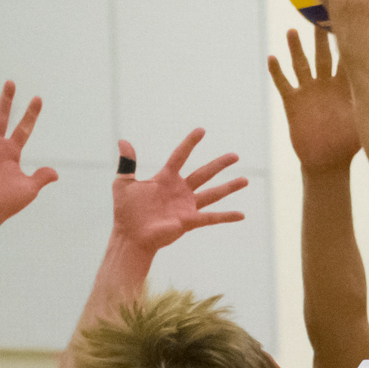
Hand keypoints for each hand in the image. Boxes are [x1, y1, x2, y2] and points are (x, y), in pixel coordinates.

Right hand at [0, 77, 58, 230]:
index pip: (23, 129)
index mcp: (12, 154)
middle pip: (3, 117)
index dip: (31, 114)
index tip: (38, 98)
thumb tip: (55, 172)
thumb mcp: (29, 189)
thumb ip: (40, 177)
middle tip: (11, 82)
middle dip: (6, 100)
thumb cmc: (5, 204)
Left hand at [114, 128, 247, 252]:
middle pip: (204, 173)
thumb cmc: (126, 212)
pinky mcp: (189, 221)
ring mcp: (186, 206)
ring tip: (245, 180)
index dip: (190, 143)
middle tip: (235, 155)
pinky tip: (242, 215)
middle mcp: (180, 190)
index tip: (201, 131)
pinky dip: (227, 216)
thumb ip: (127, 164)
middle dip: (220, 164)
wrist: (130, 236)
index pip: (180, 156)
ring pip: (213, 193)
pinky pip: (212, 218)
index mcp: (165, 179)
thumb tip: (123, 141)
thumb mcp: (124, 184)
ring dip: (229, 187)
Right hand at [268, 28, 359, 174]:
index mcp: (344, 87)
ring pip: (301, 65)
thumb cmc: (349, 144)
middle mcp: (325, 85)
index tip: (347, 19)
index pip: (346, 57)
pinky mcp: (293, 103)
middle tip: (320, 15)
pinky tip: (272, 58)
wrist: (328, 162)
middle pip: (323, 54)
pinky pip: (284, 84)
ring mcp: (309, 92)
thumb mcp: (363, 119)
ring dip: (296, 49)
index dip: (346, 40)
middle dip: (321, 36)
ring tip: (292, 31)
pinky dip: (277, 72)